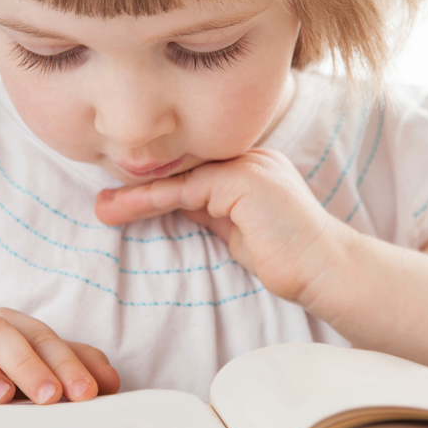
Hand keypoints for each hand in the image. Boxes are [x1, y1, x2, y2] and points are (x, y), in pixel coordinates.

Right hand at [0, 308, 119, 404]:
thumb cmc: (4, 381)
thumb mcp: (42, 374)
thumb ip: (75, 371)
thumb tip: (110, 382)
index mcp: (13, 325)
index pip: (43, 338)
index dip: (67, 364)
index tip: (85, 393)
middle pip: (1, 333)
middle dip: (28, 364)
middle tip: (49, 396)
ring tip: (2, 396)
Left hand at [95, 149, 345, 302]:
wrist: (325, 270)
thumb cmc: (287, 256)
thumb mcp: (237, 228)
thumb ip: (210, 210)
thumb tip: (174, 203)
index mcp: (250, 164)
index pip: (194, 169)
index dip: (156, 183)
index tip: (121, 198)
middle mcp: (249, 156)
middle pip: (183, 167)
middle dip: (139, 184)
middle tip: (102, 203)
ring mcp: (249, 164)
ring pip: (180, 176)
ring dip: (136, 194)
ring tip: (103, 209)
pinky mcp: (245, 181)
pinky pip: (187, 189)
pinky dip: (153, 199)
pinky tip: (127, 208)